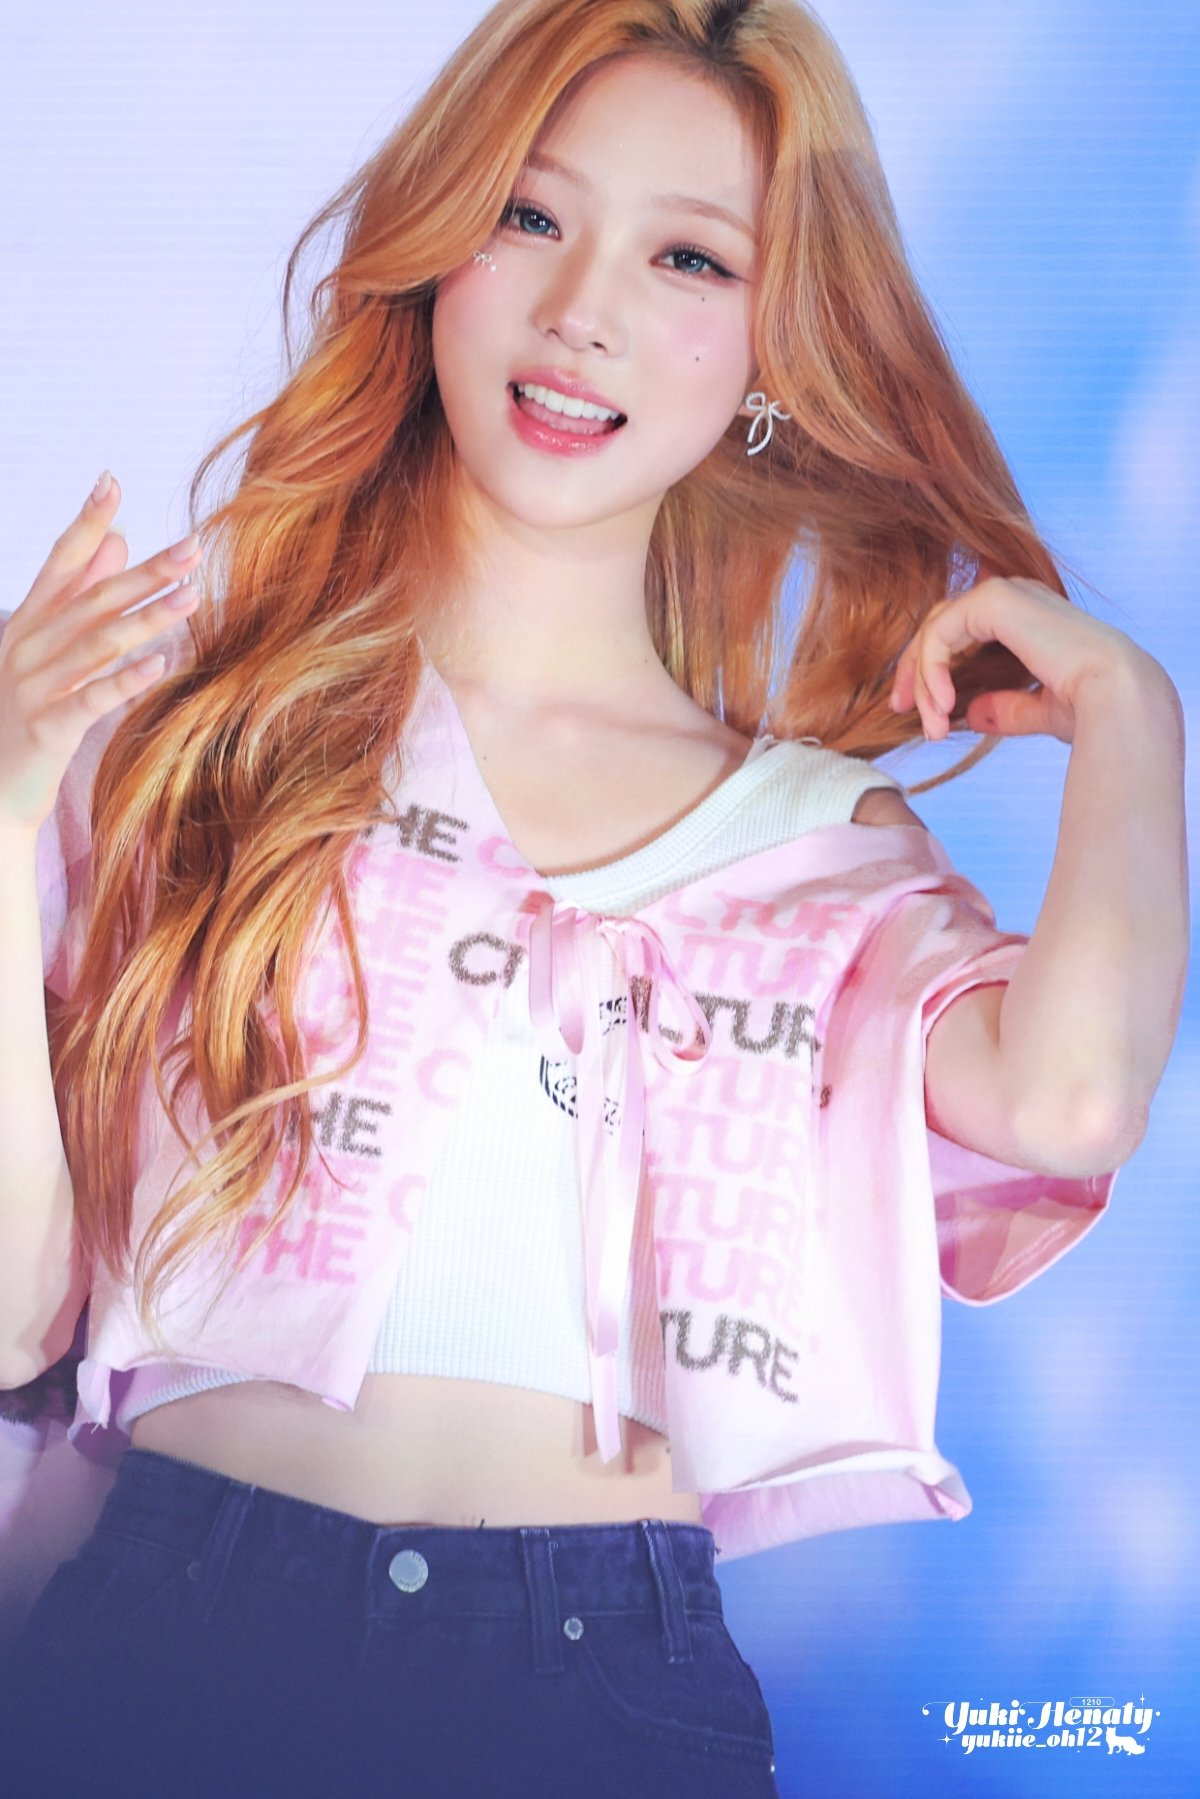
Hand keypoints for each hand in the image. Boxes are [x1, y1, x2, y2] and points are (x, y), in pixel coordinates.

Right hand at [0, 473, 202, 834]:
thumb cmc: (26, 711)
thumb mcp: (51, 646)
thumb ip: (82, 593)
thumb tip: (118, 538)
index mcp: (28, 622)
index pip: (60, 562)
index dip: (86, 523)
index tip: (111, 482)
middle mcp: (27, 646)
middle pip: (93, 599)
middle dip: (145, 572)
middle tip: (193, 548)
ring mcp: (33, 687)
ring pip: (97, 643)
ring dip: (147, 618)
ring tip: (193, 598)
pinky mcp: (46, 728)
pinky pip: (90, 699)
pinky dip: (125, 680)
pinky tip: (160, 663)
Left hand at [887, 575, 1165, 745]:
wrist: (1117, 699)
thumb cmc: (1092, 709)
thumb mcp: (1037, 709)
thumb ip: (1004, 708)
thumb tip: (971, 716)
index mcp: (1028, 616)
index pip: (960, 631)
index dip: (931, 668)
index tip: (920, 712)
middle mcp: (1017, 596)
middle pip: (940, 625)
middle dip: (914, 670)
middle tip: (900, 710)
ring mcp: (1006, 592)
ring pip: (935, 630)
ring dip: (923, 680)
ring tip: (929, 725)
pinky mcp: (995, 600)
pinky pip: (941, 633)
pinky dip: (932, 669)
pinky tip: (940, 705)